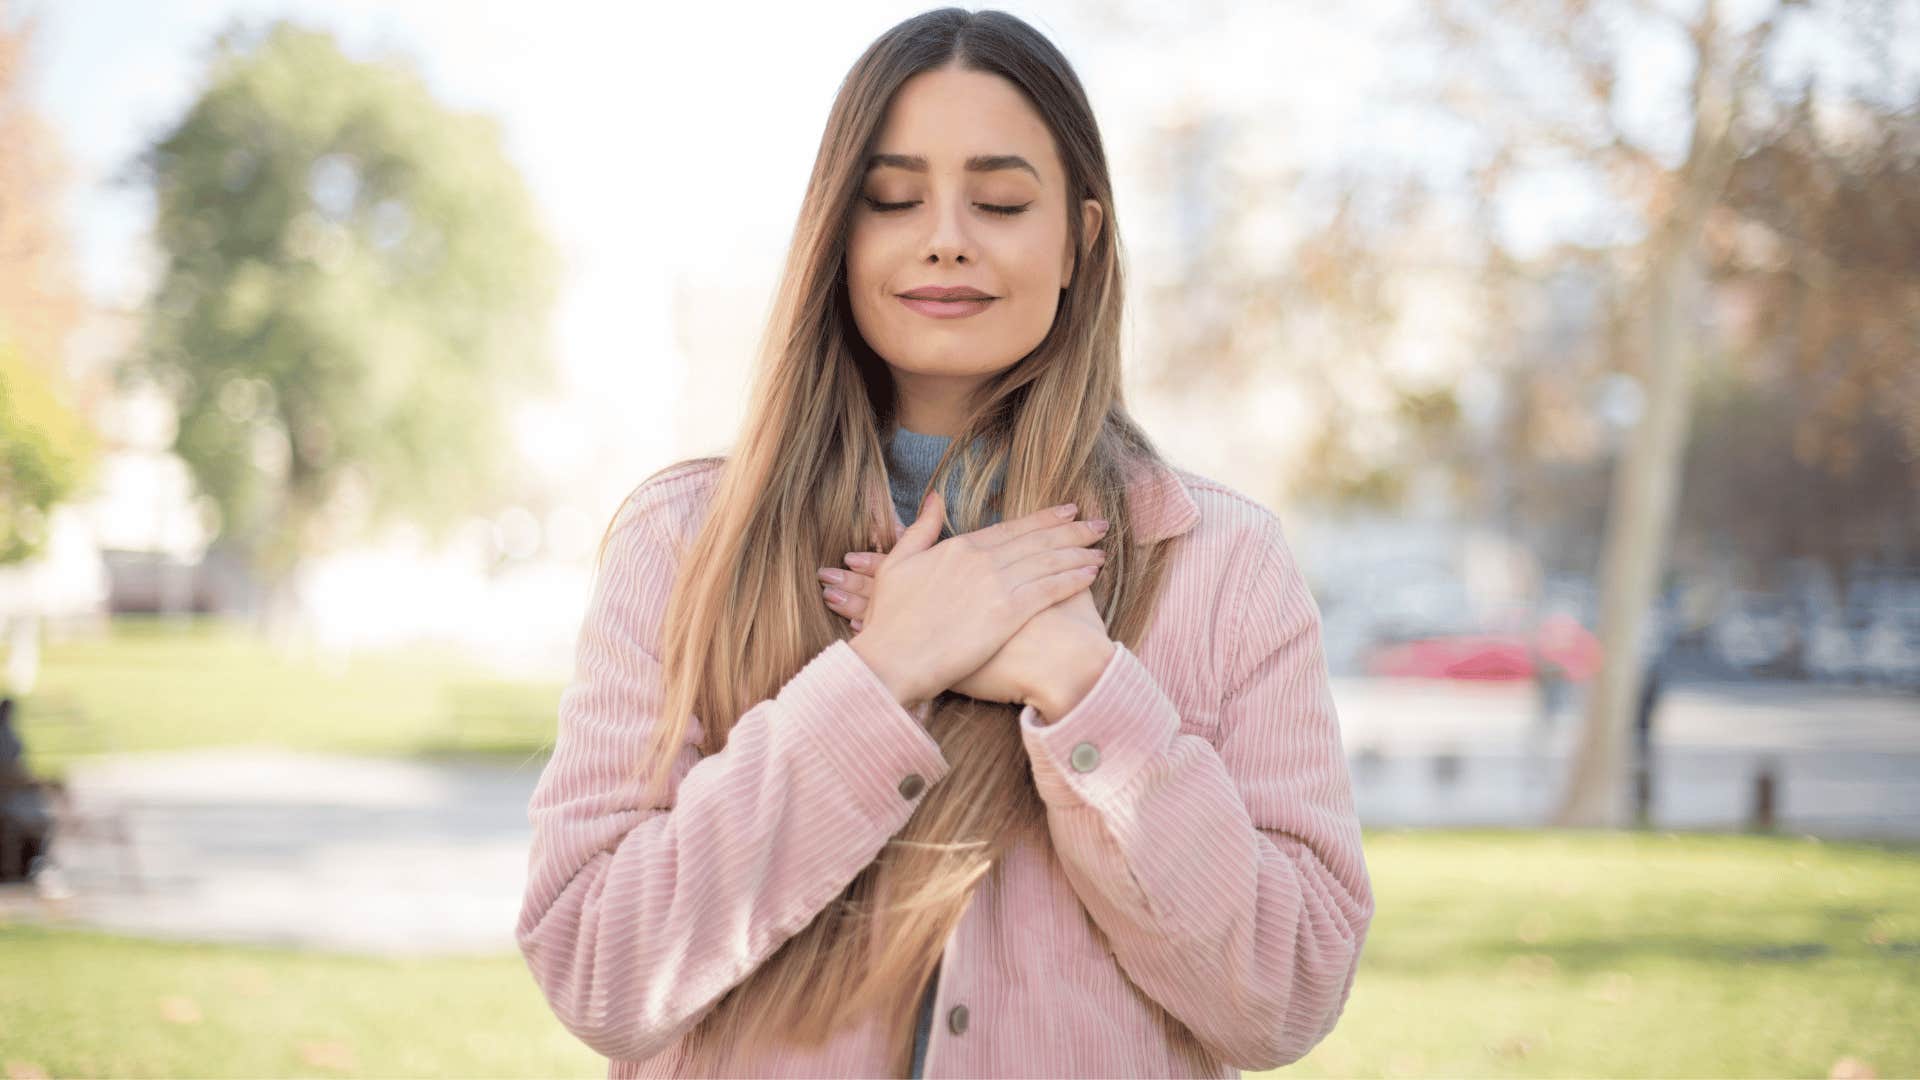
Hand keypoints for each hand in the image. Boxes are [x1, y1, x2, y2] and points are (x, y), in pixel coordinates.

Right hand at [836, 490, 1110, 708]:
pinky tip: (1092, 572)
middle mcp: (982, 560)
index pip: (1011, 528)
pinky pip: (1049, 590)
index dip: (1043, 519)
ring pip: (1048, 561)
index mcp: (958, 547)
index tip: (1067, 511)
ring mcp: (996, 585)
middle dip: (1072, 529)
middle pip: (1037, 540)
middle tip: (1099, 523)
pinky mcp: (1007, 614)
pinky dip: (1073, 578)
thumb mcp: (896, 564)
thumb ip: (920, 529)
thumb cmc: (889, 621)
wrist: (891, 660)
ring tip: (1101, 545)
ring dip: (1078, 551)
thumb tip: (934, 497)